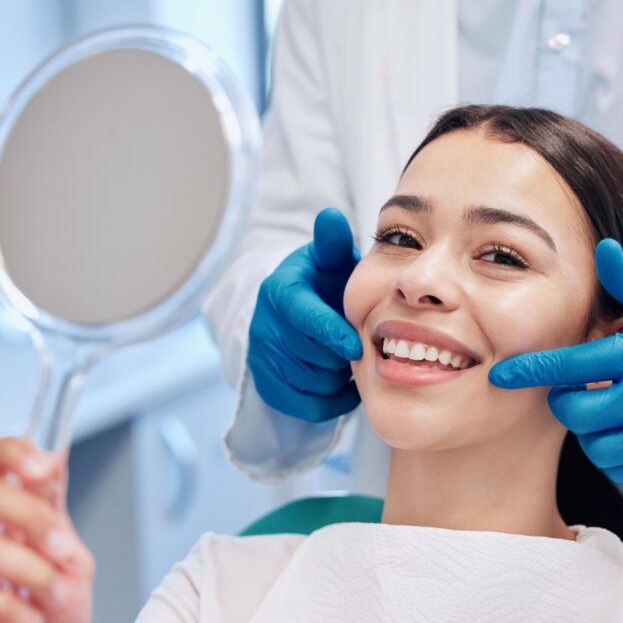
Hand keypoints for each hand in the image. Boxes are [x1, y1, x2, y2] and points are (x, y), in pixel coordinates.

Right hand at [0, 437, 93, 622]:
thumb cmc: (49, 615)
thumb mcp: (66, 554)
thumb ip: (53, 511)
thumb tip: (53, 457)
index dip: (9, 454)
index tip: (45, 469)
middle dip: (33, 516)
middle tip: (61, 548)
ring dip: (37, 573)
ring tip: (52, 594)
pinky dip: (28, 616)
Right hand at [248, 208, 362, 421]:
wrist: (297, 311)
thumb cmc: (324, 282)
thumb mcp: (329, 259)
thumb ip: (333, 242)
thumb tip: (331, 216)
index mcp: (279, 292)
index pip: (305, 319)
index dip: (332, 334)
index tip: (357, 345)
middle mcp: (264, 325)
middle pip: (313, 356)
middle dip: (342, 355)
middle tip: (360, 347)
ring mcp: (262, 358)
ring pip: (313, 383)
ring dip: (339, 377)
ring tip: (349, 361)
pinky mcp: (267, 385)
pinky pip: (307, 406)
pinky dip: (332, 400)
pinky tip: (343, 382)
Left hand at [489, 239, 622, 481]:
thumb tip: (602, 248)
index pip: (574, 365)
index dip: (533, 371)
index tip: (501, 376)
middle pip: (578, 413)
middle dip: (566, 401)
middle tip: (579, 387)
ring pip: (597, 446)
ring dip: (589, 429)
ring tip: (604, 407)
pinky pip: (622, 467)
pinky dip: (611, 451)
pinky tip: (621, 428)